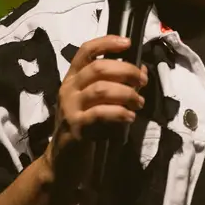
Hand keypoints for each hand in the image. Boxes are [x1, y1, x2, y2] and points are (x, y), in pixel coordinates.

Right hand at [42, 35, 147, 186]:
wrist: (62, 161)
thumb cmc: (84, 128)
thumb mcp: (97, 103)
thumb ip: (117, 86)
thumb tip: (142, 71)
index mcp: (72, 79)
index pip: (86, 51)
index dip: (107, 43)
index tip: (127, 42)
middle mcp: (68, 89)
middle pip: (98, 68)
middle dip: (126, 71)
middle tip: (142, 82)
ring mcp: (70, 108)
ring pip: (100, 89)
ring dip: (126, 93)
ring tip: (138, 102)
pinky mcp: (75, 127)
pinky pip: (100, 113)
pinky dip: (119, 112)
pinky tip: (129, 117)